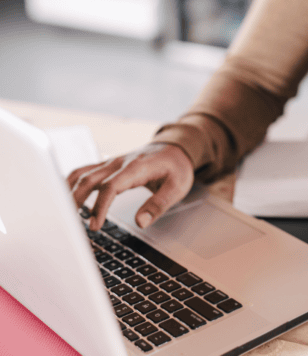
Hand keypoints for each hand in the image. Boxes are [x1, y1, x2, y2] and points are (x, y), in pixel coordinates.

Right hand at [67, 143, 193, 229]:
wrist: (176, 148)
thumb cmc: (177, 168)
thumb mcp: (177, 188)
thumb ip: (159, 205)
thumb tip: (141, 222)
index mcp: (136, 167)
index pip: (111, 187)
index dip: (100, 207)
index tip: (95, 226)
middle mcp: (119, 162)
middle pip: (89, 179)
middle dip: (77, 201)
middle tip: (73, 225)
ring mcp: (111, 162)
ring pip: (82, 173)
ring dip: (69, 192)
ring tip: (63, 214)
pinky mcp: (108, 165)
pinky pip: (84, 171)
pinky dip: (71, 183)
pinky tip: (65, 197)